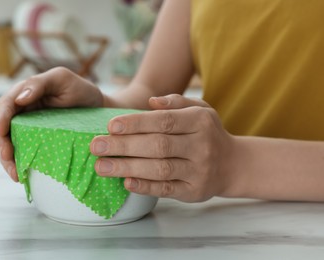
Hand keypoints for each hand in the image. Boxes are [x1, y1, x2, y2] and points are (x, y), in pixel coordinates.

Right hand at [0, 67, 103, 180]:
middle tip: (8, 159)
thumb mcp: (62, 80)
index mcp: (24, 93)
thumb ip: (40, 84)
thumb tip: (20, 99)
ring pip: (10, 143)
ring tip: (15, 174)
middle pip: (2, 128)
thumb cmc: (81, 90)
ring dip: (8, 160)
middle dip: (2, 145)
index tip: (1, 132)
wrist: (98, 108)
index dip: (0, 118)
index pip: (5, 105)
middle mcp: (22, 111)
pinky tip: (23, 175)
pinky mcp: (37, 140)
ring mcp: (29, 127)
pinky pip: (24, 151)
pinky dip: (21, 163)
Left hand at [91, 94, 234, 201]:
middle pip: (158, 146)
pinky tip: (125, 182)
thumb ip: (175, 102)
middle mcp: (201, 146)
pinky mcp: (194, 191)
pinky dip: (145, 187)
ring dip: (128, 168)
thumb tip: (150, 101)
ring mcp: (198, 171)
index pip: (164, 121)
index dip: (137, 123)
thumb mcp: (199, 109)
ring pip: (160, 169)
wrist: (233, 164)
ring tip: (101, 166)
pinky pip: (167, 190)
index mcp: (199, 121)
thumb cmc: (207, 132)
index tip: (111, 126)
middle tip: (96, 146)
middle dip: (124, 146)